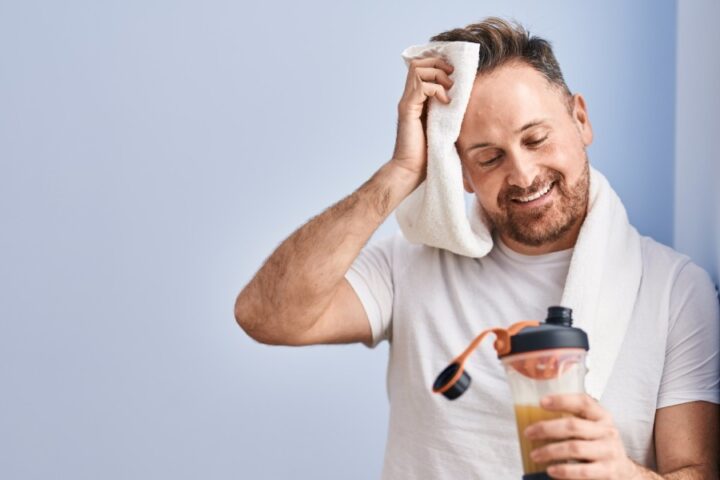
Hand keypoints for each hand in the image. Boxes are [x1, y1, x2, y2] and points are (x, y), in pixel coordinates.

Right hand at [390, 56, 454, 182]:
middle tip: (453, 79)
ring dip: (438, 74)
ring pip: (418, 69)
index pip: (421, 67)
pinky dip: (436, 89)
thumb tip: (469, 101)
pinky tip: (446, 103)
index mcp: (417, 100)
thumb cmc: (428, 154)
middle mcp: (410, 98)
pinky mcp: (407, 110)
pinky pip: (421, 86)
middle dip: (438, 64)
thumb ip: (449, 111)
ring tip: (449, 90)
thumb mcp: (444, 126)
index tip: (454, 73)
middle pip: (418, 63)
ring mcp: (407, 103)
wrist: (411, 171)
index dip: (437, 63)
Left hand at [524, 394, 639, 478]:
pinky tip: (551, 470)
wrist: (626, 473)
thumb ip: (573, 421)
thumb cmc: (599, 446)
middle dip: (546, 429)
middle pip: (573, 426)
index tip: (541, 402)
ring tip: (535, 455)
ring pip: (574, 448)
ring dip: (550, 451)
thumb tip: (535, 419)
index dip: (562, 400)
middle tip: (529, 433)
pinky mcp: (608, 472)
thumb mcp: (592, 429)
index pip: (583, 402)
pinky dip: (564, 471)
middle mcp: (608, 432)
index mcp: (602, 416)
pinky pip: (582, 470)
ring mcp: (609, 452)